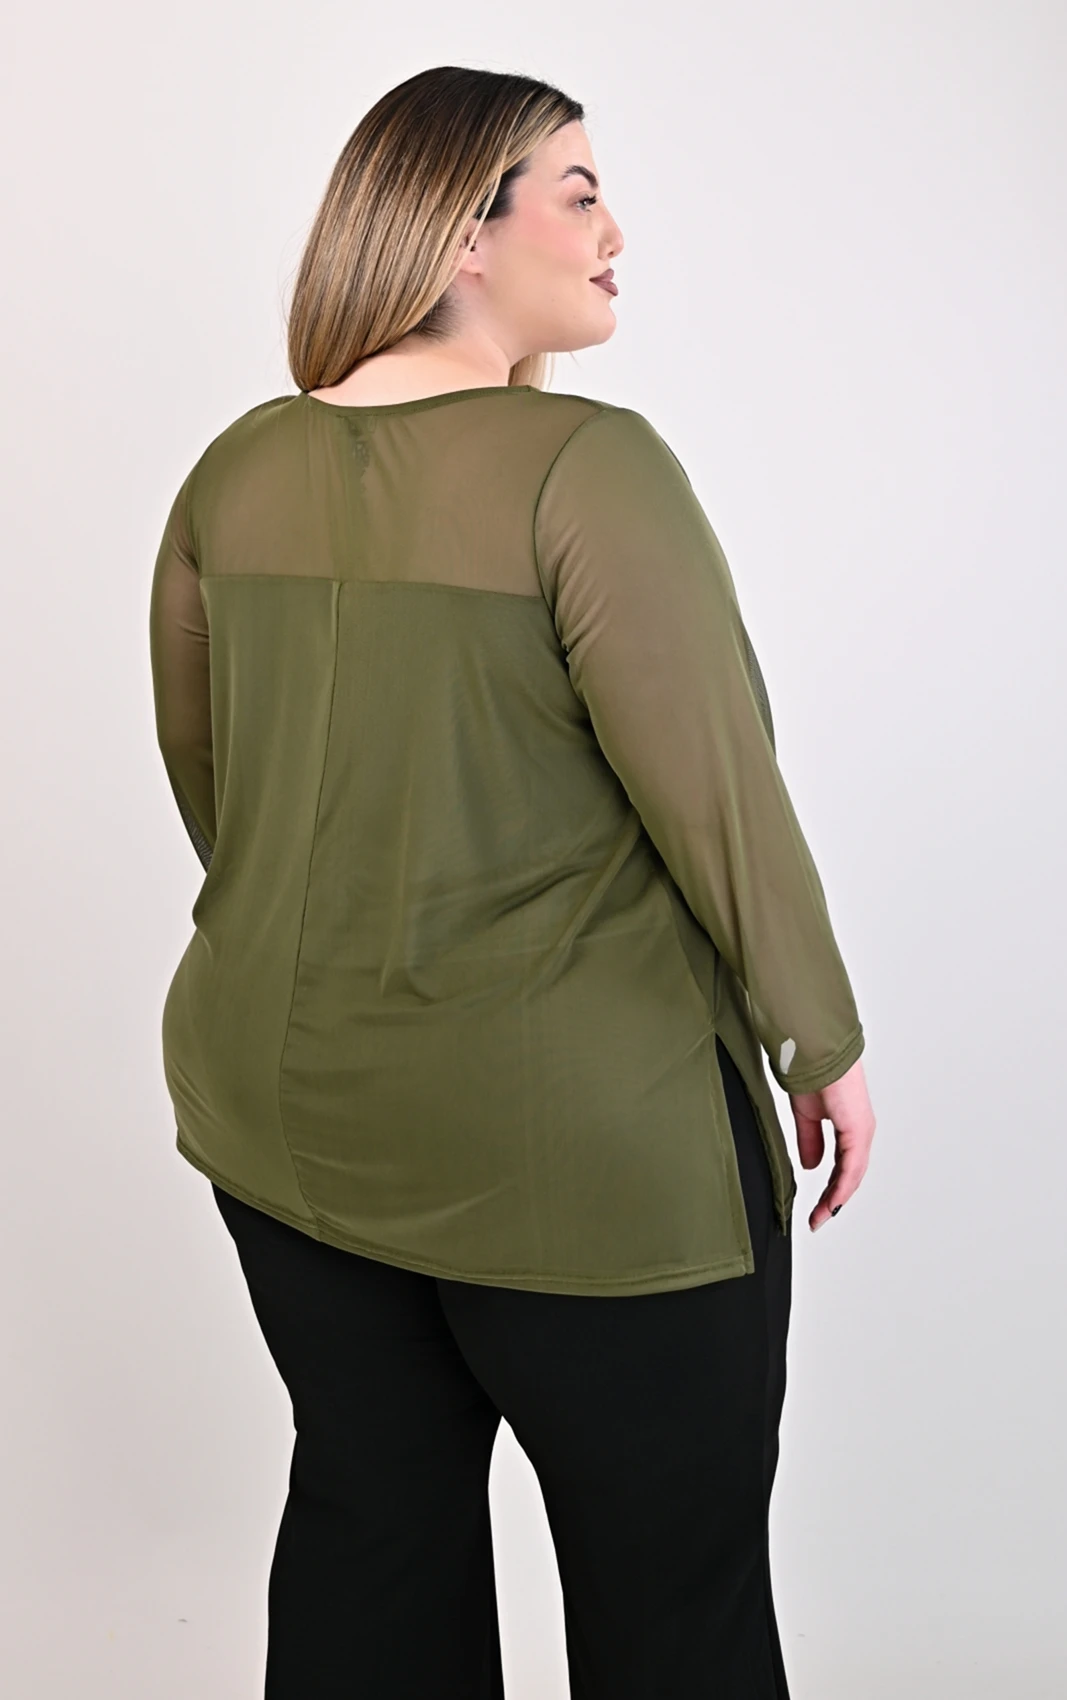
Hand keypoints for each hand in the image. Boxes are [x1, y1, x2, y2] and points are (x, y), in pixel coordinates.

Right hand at [787, 1054, 875, 1232]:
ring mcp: (861, 1131)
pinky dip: (841, 1186)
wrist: (813, 1052)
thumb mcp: (805, 1116)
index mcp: (848, 1127)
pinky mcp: (858, 1129)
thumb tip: (812, 1166)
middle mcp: (858, 1131)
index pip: (842, 1167)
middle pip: (850, 1176)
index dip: (830, 1189)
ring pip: (852, 1175)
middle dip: (832, 1200)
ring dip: (836, 1198)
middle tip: (817, 1219)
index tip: (817, 1208)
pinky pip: (851, 1166)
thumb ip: (810, 1141)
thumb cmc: (810, 1072)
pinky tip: (831, 1202)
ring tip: (821, 1216)